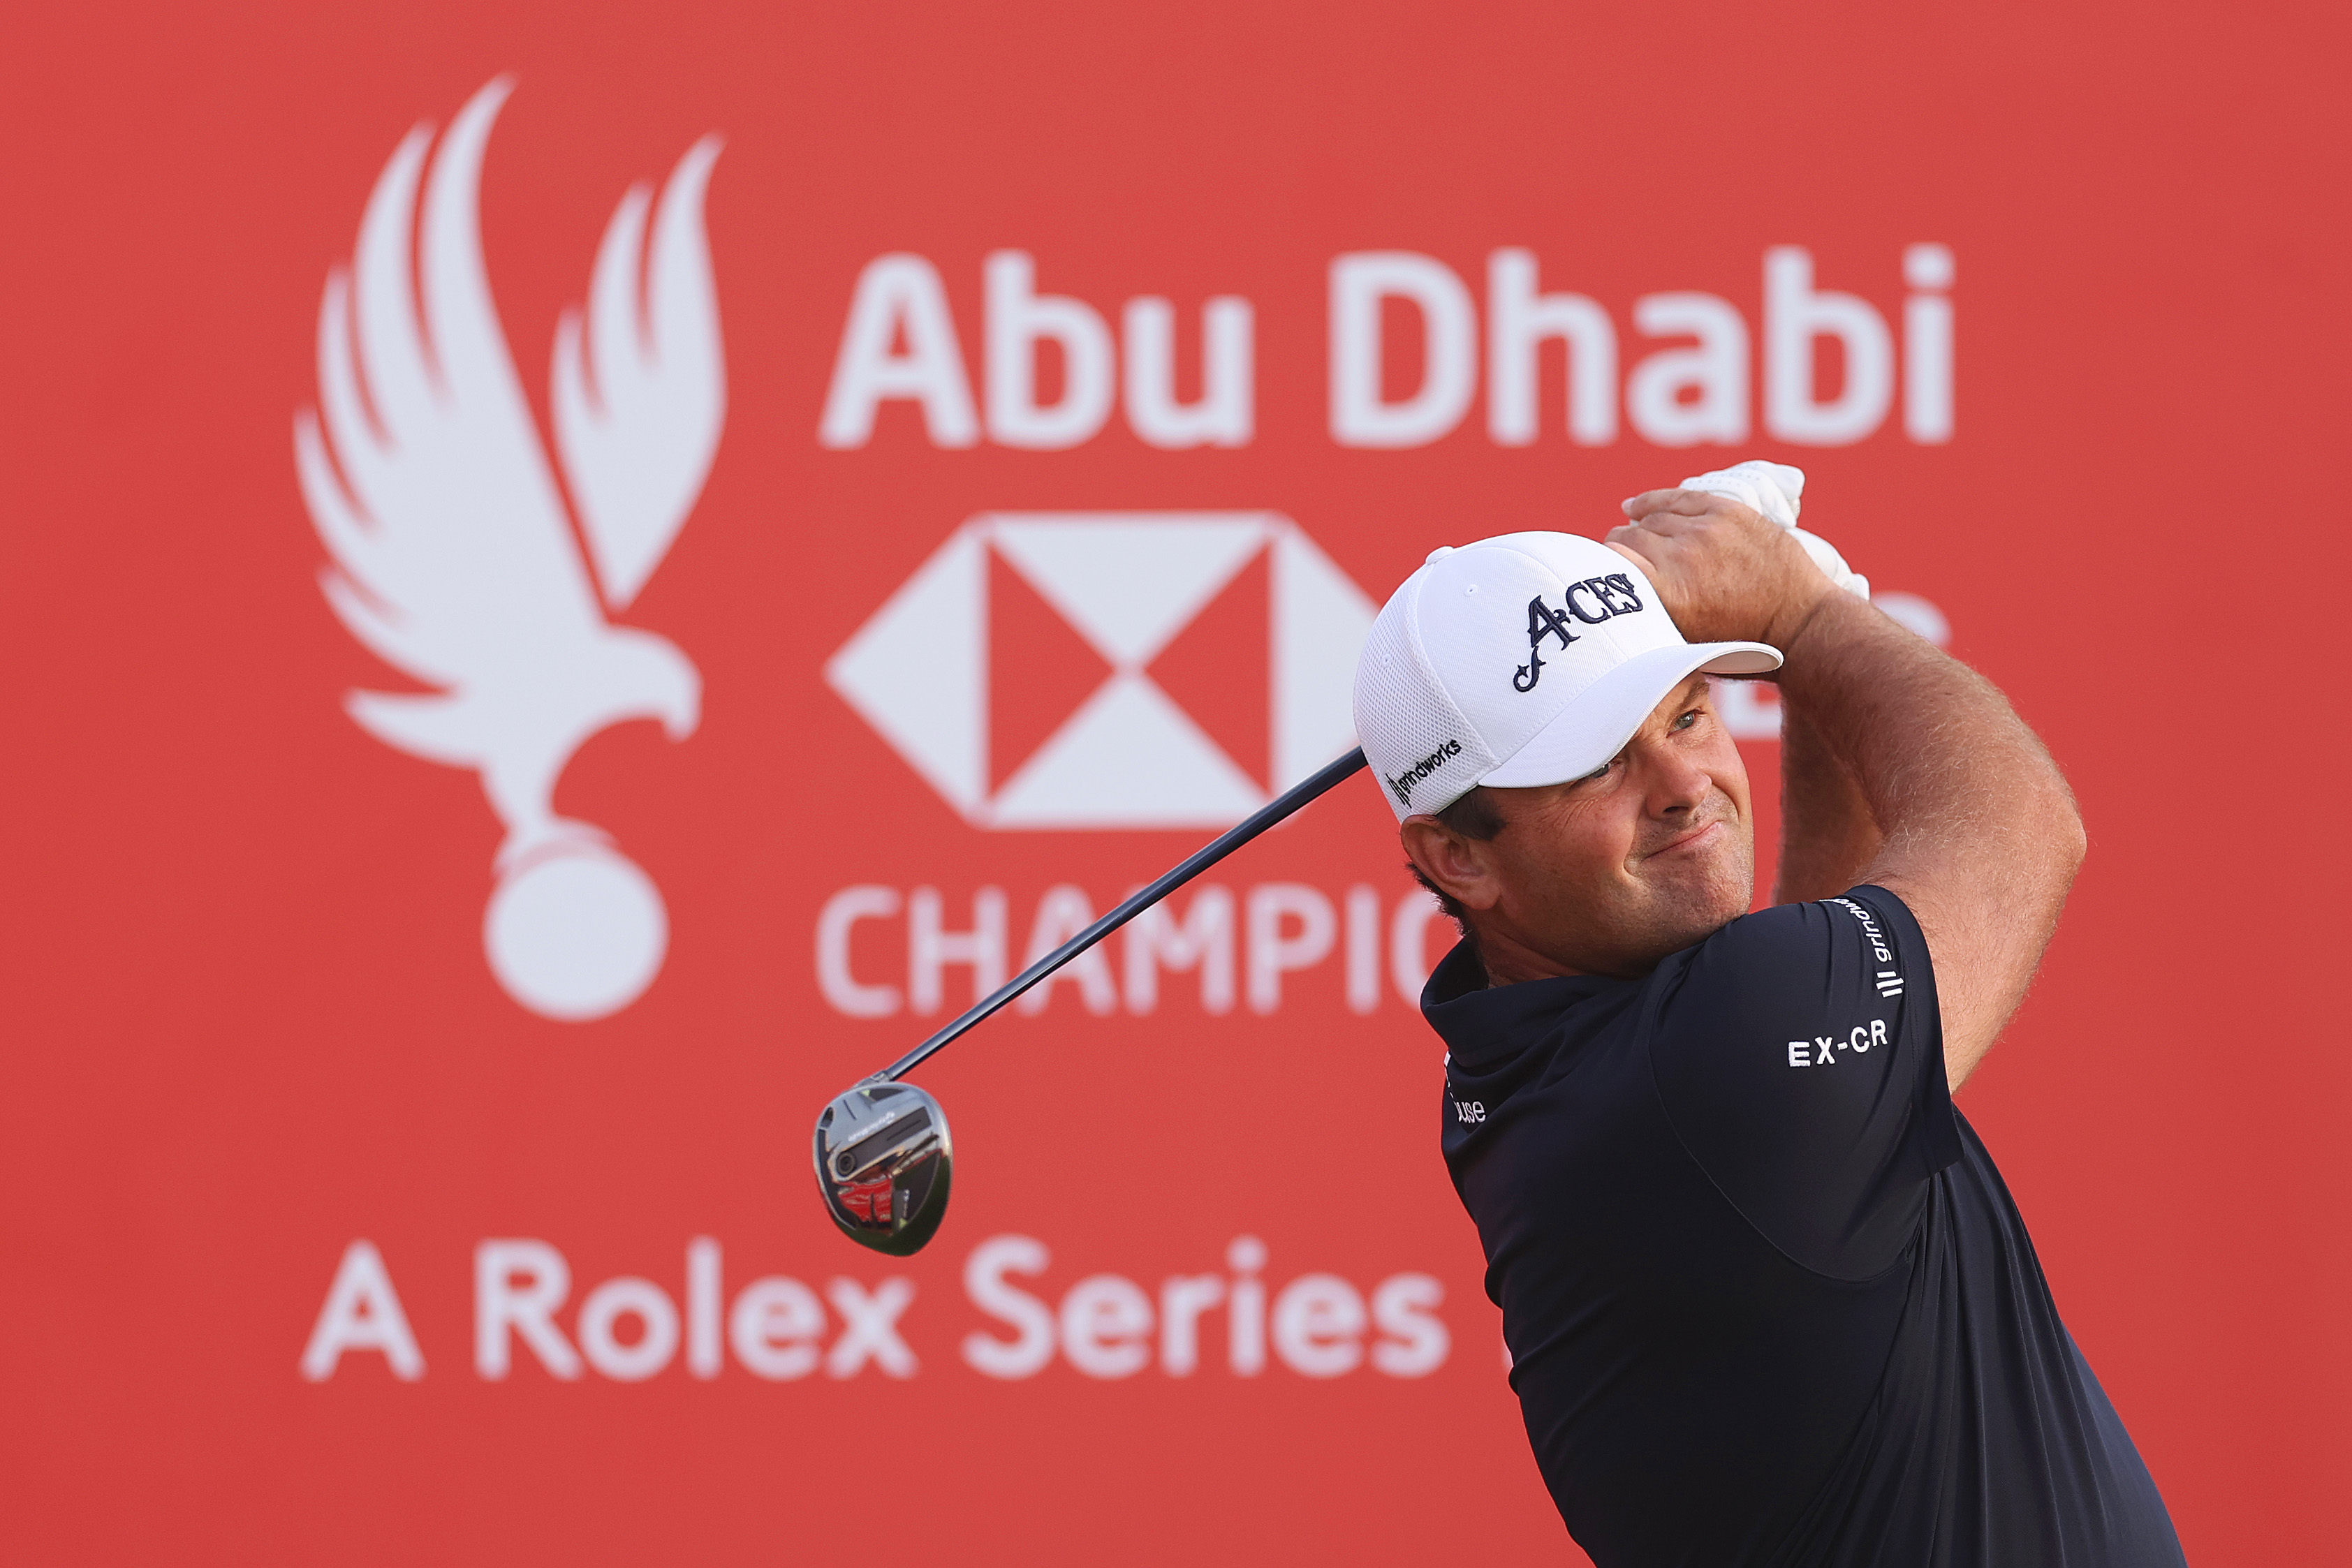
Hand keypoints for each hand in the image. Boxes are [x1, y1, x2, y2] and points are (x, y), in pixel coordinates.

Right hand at [1606, 488, 1836, 650]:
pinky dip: (1654, 502)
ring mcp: (1706, 531)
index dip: (1600, 567)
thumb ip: (1645, 618)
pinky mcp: (1727, 512)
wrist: (1799, 627)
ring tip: (1638, 539)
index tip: (1599, 573)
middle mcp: (1681, 559)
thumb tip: (1608, 600)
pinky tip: (1639, 507)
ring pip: (1652, 519)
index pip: (1610, 562)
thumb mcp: (1682, 644)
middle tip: (1620, 560)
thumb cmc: (1740, 646)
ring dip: (1641, 529)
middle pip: (1627, 538)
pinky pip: (1677, 497)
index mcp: (1667, 596)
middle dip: (1619, 549)